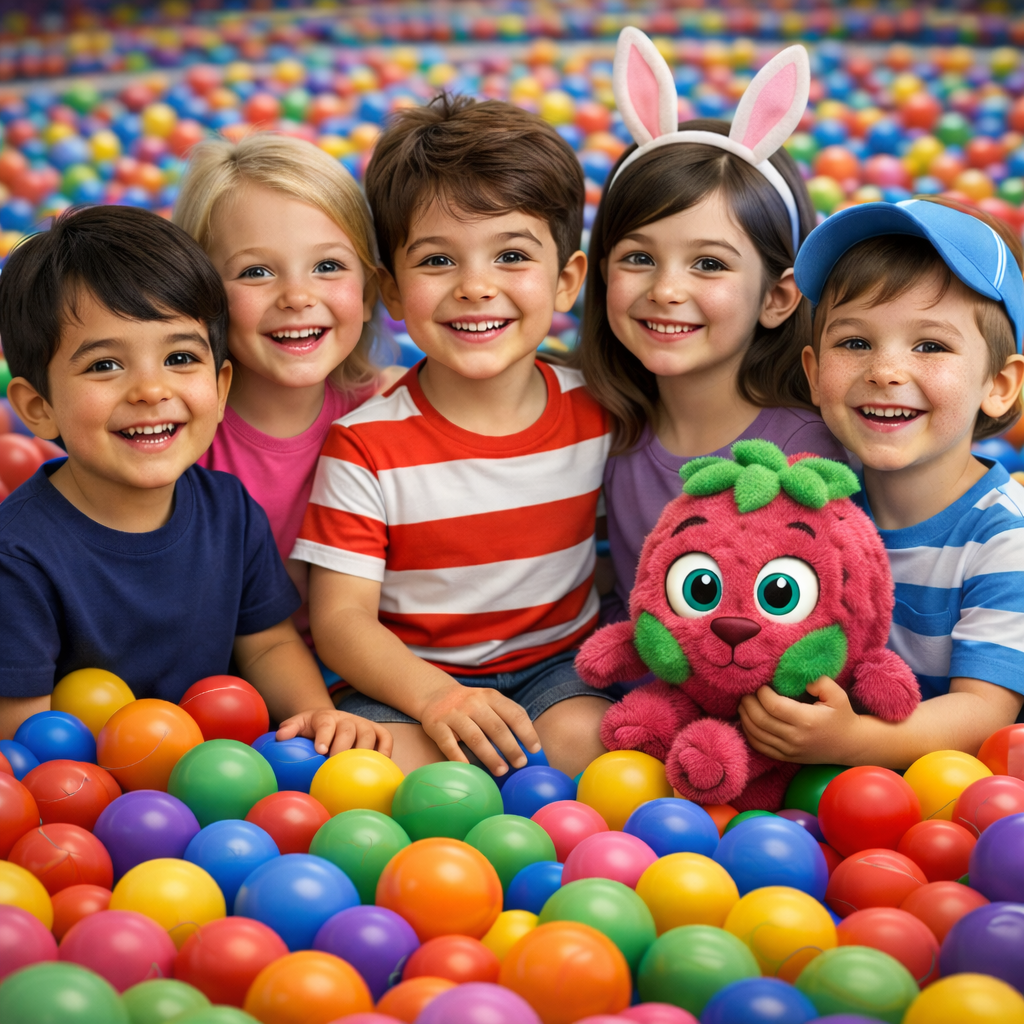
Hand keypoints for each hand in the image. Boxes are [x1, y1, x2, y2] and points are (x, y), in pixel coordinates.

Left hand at [276, 709, 393, 757]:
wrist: (331, 719)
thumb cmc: (313, 728)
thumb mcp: (299, 724)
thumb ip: (290, 728)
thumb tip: (280, 736)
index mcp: (327, 717)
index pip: (327, 724)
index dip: (325, 736)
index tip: (320, 751)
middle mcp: (348, 719)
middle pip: (350, 730)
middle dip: (343, 748)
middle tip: (336, 765)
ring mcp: (365, 724)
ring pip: (370, 735)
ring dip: (364, 751)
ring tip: (357, 770)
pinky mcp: (378, 731)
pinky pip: (386, 739)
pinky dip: (386, 751)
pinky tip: (378, 766)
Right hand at [418, 681, 541, 776]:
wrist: (434, 694)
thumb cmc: (470, 704)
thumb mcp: (489, 700)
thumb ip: (507, 714)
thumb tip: (530, 742)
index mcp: (490, 696)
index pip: (514, 714)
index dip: (526, 732)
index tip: (535, 749)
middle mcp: (473, 703)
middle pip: (496, 727)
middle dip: (511, 747)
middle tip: (520, 764)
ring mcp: (454, 714)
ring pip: (475, 737)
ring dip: (490, 756)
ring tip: (501, 771)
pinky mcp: (436, 726)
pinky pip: (449, 745)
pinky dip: (460, 758)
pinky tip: (470, 769)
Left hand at [738, 676, 862, 763]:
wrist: (849, 745)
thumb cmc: (842, 716)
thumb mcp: (837, 695)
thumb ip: (819, 681)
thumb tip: (796, 677)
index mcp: (806, 720)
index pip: (773, 706)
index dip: (761, 693)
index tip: (761, 684)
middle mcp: (795, 737)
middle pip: (760, 720)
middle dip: (748, 703)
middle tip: (746, 692)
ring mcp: (789, 750)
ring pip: (756, 734)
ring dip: (745, 717)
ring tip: (744, 703)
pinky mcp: (786, 757)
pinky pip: (760, 747)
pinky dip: (749, 733)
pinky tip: (747, 721)